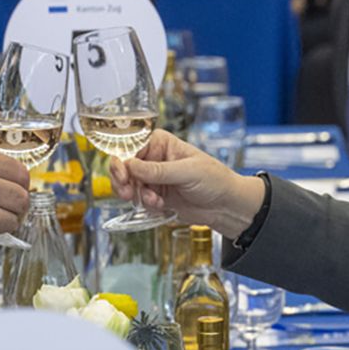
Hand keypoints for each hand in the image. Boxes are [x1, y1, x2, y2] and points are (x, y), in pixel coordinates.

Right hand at [109, 129, 266, 238]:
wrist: (226, 205)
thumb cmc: (215, 179)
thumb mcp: (187, 172)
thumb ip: (158, 170)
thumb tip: (131, 165)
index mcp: (160, 143)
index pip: (131, 147)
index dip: (122, 160)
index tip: (122, 174)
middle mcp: (153, 159)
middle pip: (124, 167)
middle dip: (124, 181)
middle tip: (127, 192)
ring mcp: (153, 178)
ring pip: (128, 185)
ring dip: (138, 196)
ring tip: (154, 201)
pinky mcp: (156, 196)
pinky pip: (139, 200)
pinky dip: (147, 205)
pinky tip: (161, 206)